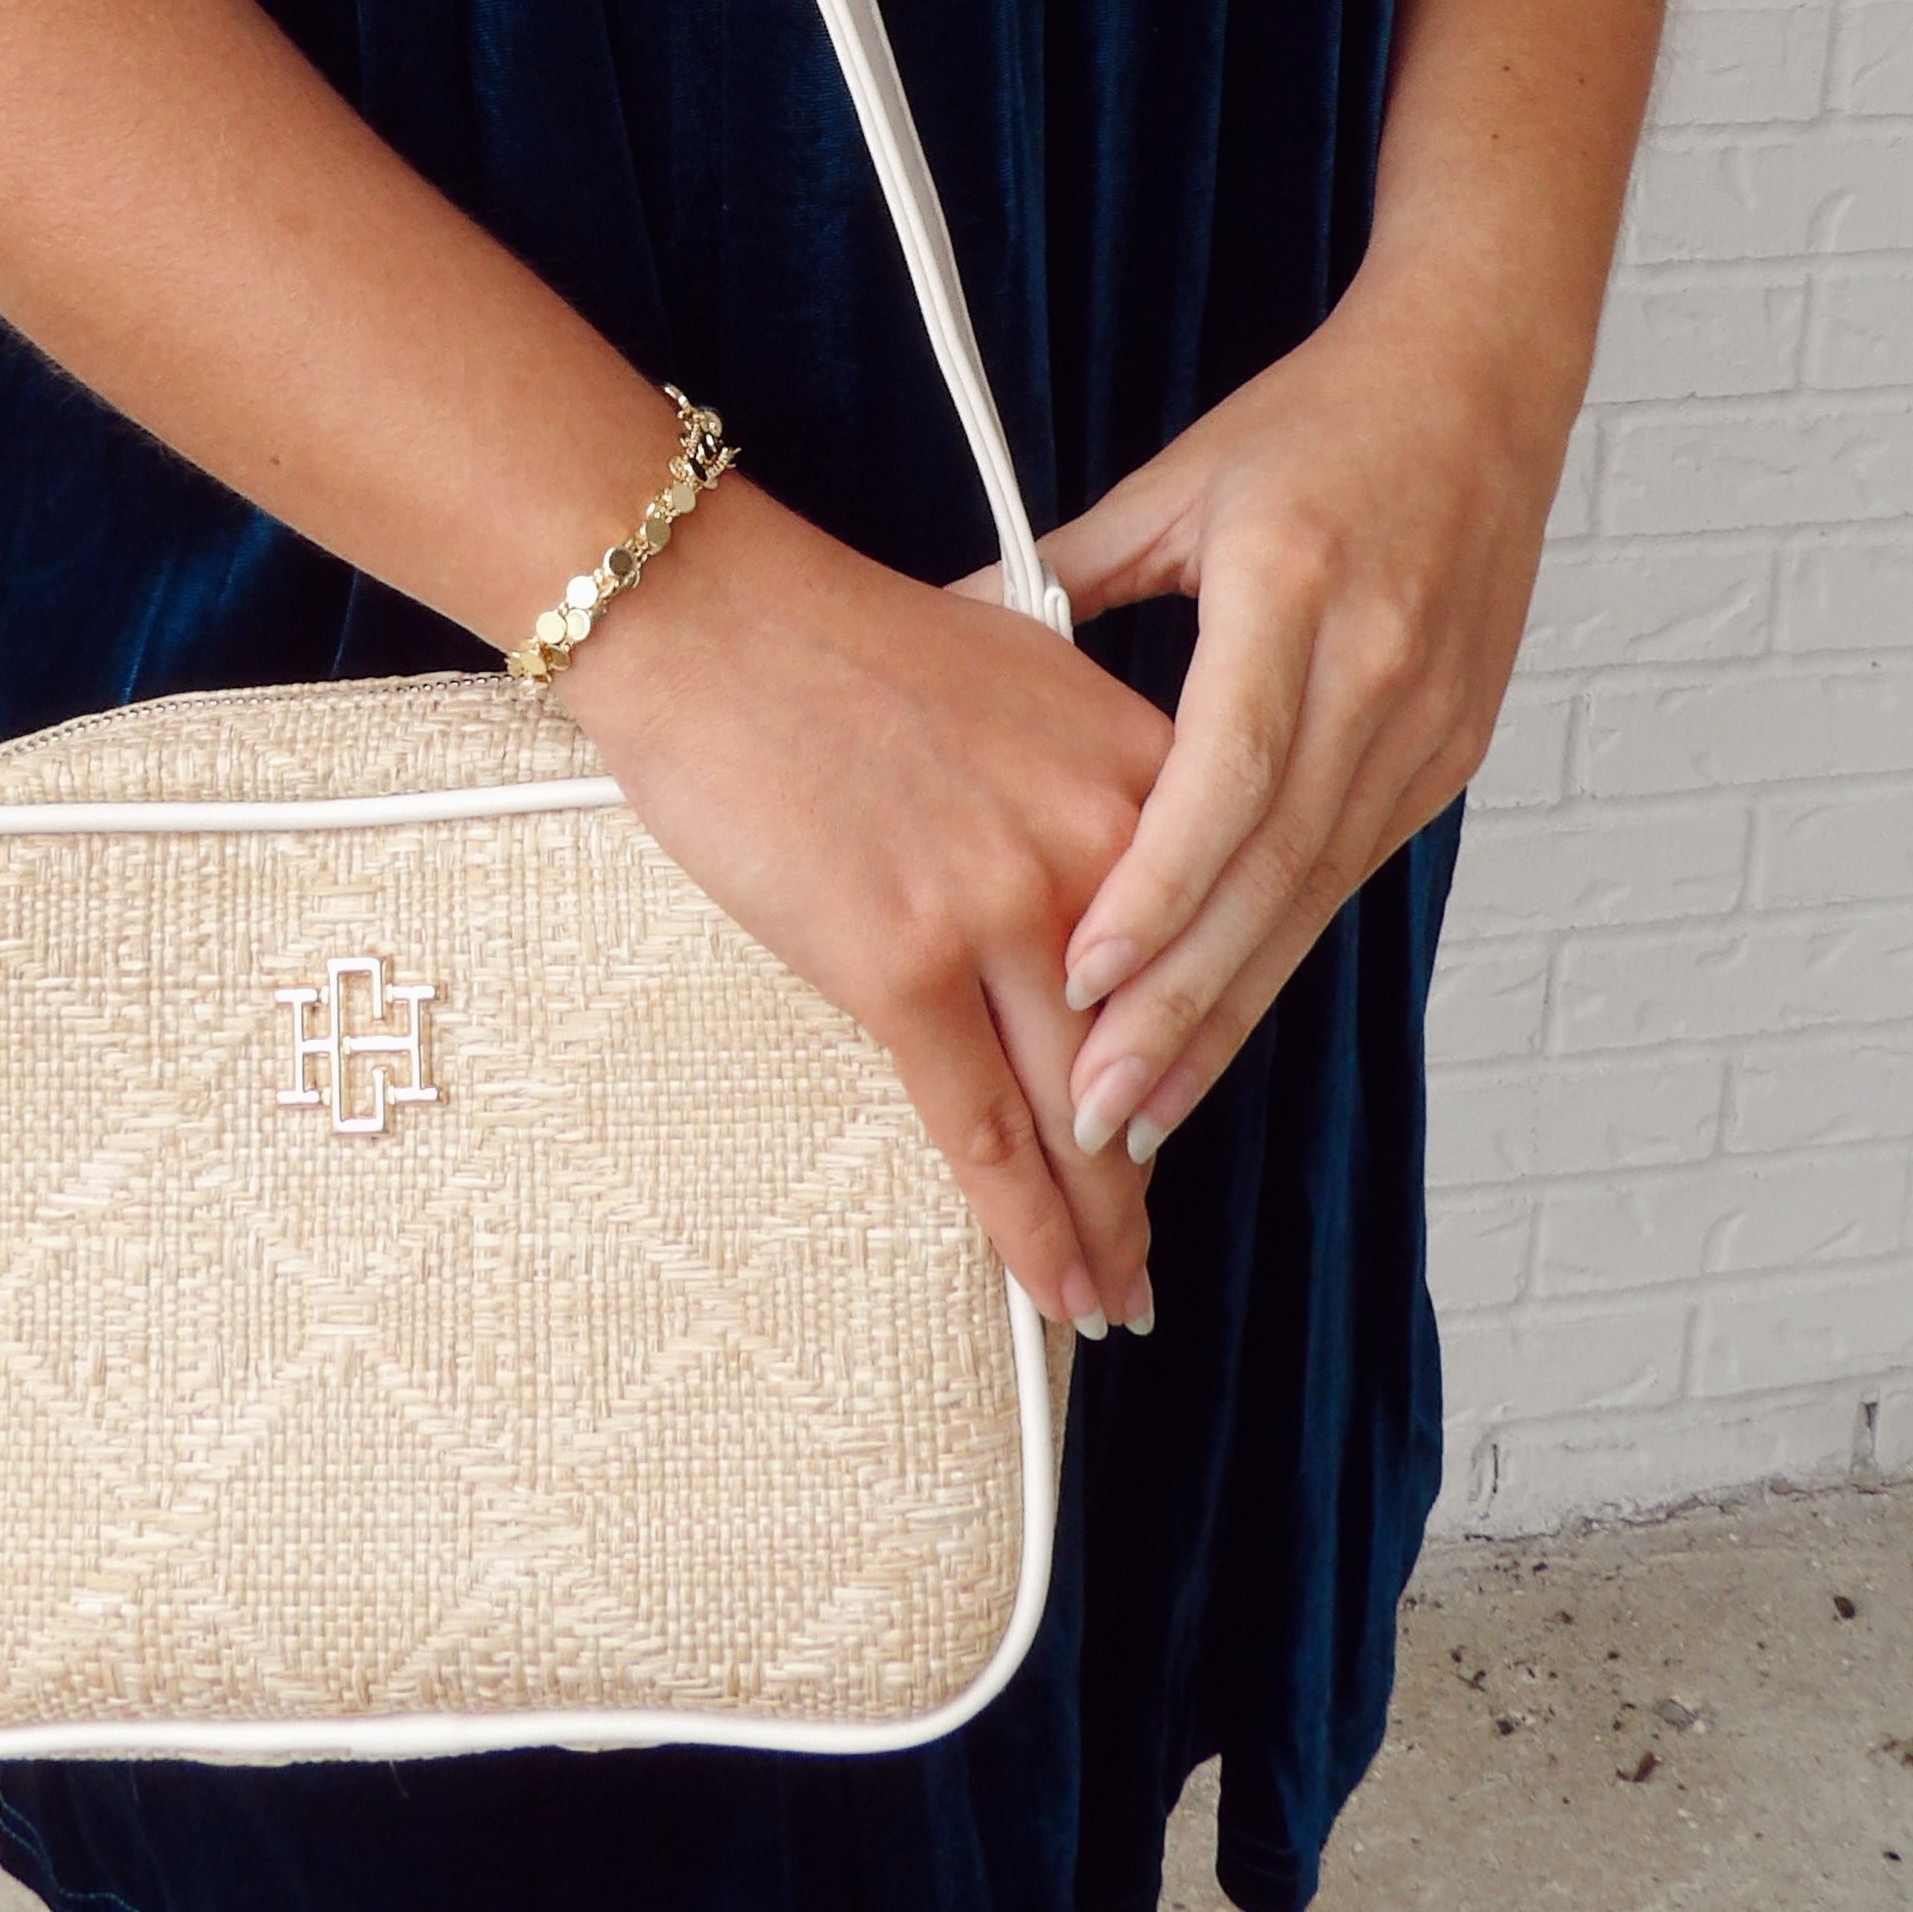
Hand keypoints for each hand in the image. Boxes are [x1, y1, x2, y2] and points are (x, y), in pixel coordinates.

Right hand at [560, 483, 1171, 1332]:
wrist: (714, 613)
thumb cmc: (836, 638)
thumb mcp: (1020, 674)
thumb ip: (1077, 778)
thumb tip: (1091, 880)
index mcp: (1134, 769)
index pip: (1198, 951)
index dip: (1193, 1056)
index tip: (1183, 1114)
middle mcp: (1094, 844)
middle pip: (1149, 1049)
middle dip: (1148, 1169)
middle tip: (1153, 1260)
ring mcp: (1003, 908)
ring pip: (1078, 1110)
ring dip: (1101, 1225)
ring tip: (1114, 1298)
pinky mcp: (904, 962)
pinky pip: (981, 1129)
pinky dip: (1026, 1228)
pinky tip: (1052, 1290)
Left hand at [1042, 269, 1568, 1166]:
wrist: (1485, 384)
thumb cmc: (1321, 422)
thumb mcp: (1179, 481)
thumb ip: (1067, 570)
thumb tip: (950, 621)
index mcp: (1295, 592)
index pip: (1225, 776)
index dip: (1155, 891)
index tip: (1078, 978)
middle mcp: (1375, 670)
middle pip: (1273, 872)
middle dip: (1184, 1007)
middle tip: (1098, 1115)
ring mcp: (1428, 720)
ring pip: (1317, 897)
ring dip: (1232, 1011)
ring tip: (1147, 1109)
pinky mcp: (1451, 751)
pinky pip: (1352, 870)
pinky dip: (1280, 949)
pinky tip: (1219, 1016)